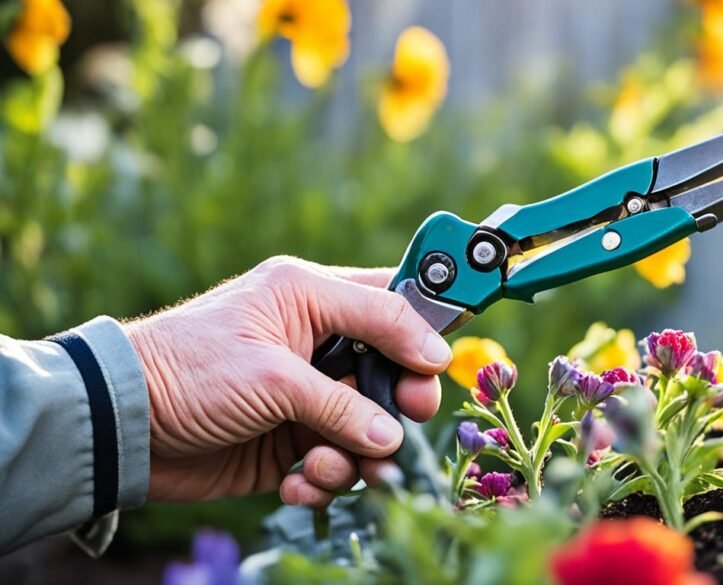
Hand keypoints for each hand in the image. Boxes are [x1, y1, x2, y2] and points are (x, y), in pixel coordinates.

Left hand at [125, 256, 451, 506]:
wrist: (123, 427)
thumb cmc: (189, 372)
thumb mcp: (273, 376)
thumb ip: (343, 402)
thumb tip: (396, 435)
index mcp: (309, 297)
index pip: (388, 301)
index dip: (423, 330)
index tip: (441, 365)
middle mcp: (313, 341)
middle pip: (390, 367)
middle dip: (401, 401)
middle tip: (406, 419)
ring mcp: (305, 393)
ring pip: (368, 422)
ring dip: (361, 453)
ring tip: (332, 470)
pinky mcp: (293, 439)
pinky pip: (337, 458)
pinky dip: (327, 477)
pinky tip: (299, 484)